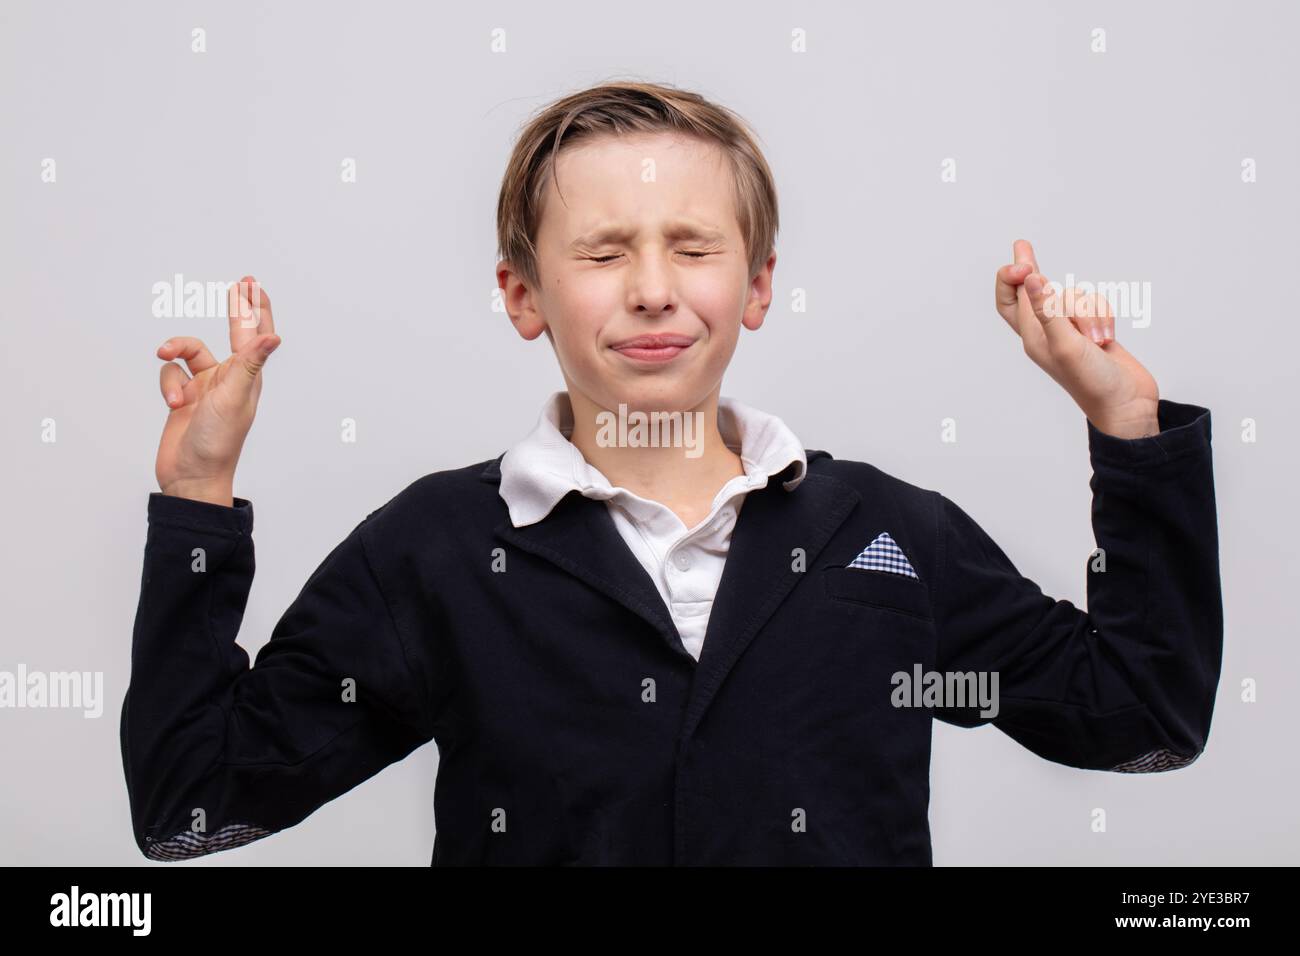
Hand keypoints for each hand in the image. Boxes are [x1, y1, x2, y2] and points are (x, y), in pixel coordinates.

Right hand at [154, 277, 280, 504]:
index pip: (255, 334)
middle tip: (238, 286)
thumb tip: (274, 336)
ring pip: (188, 352)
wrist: (191, 475)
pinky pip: (171, 374)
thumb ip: (250, 363)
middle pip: (232, 334)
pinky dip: (166, 384)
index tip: (253, 286)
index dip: (255, 309)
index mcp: (248, 377)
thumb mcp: (234, 397)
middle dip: (235, 310)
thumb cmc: (218, 441)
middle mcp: (229, 378)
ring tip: (165, 355)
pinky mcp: (183, 397)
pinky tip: (173, 403)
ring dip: (175, 353)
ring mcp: (205, 387)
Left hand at [995, 240, 1159, 438]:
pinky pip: (1096, 304)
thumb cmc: (1092, 382)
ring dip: (1090, 313)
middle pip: (1039, 291)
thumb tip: (1032, 279)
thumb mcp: (1065, 345)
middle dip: (1033, 270)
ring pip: (1076, 296)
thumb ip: (1048, 311)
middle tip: (1022, 245)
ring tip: (1096, 341)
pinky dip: (1105, 315)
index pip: (1010, 300)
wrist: (1126, 403)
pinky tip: (1107, 338)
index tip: (1025, 263)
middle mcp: (1048, 331)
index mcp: (1032, 336)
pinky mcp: (1094, 329)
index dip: (1011, 278)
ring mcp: (1072, 330)